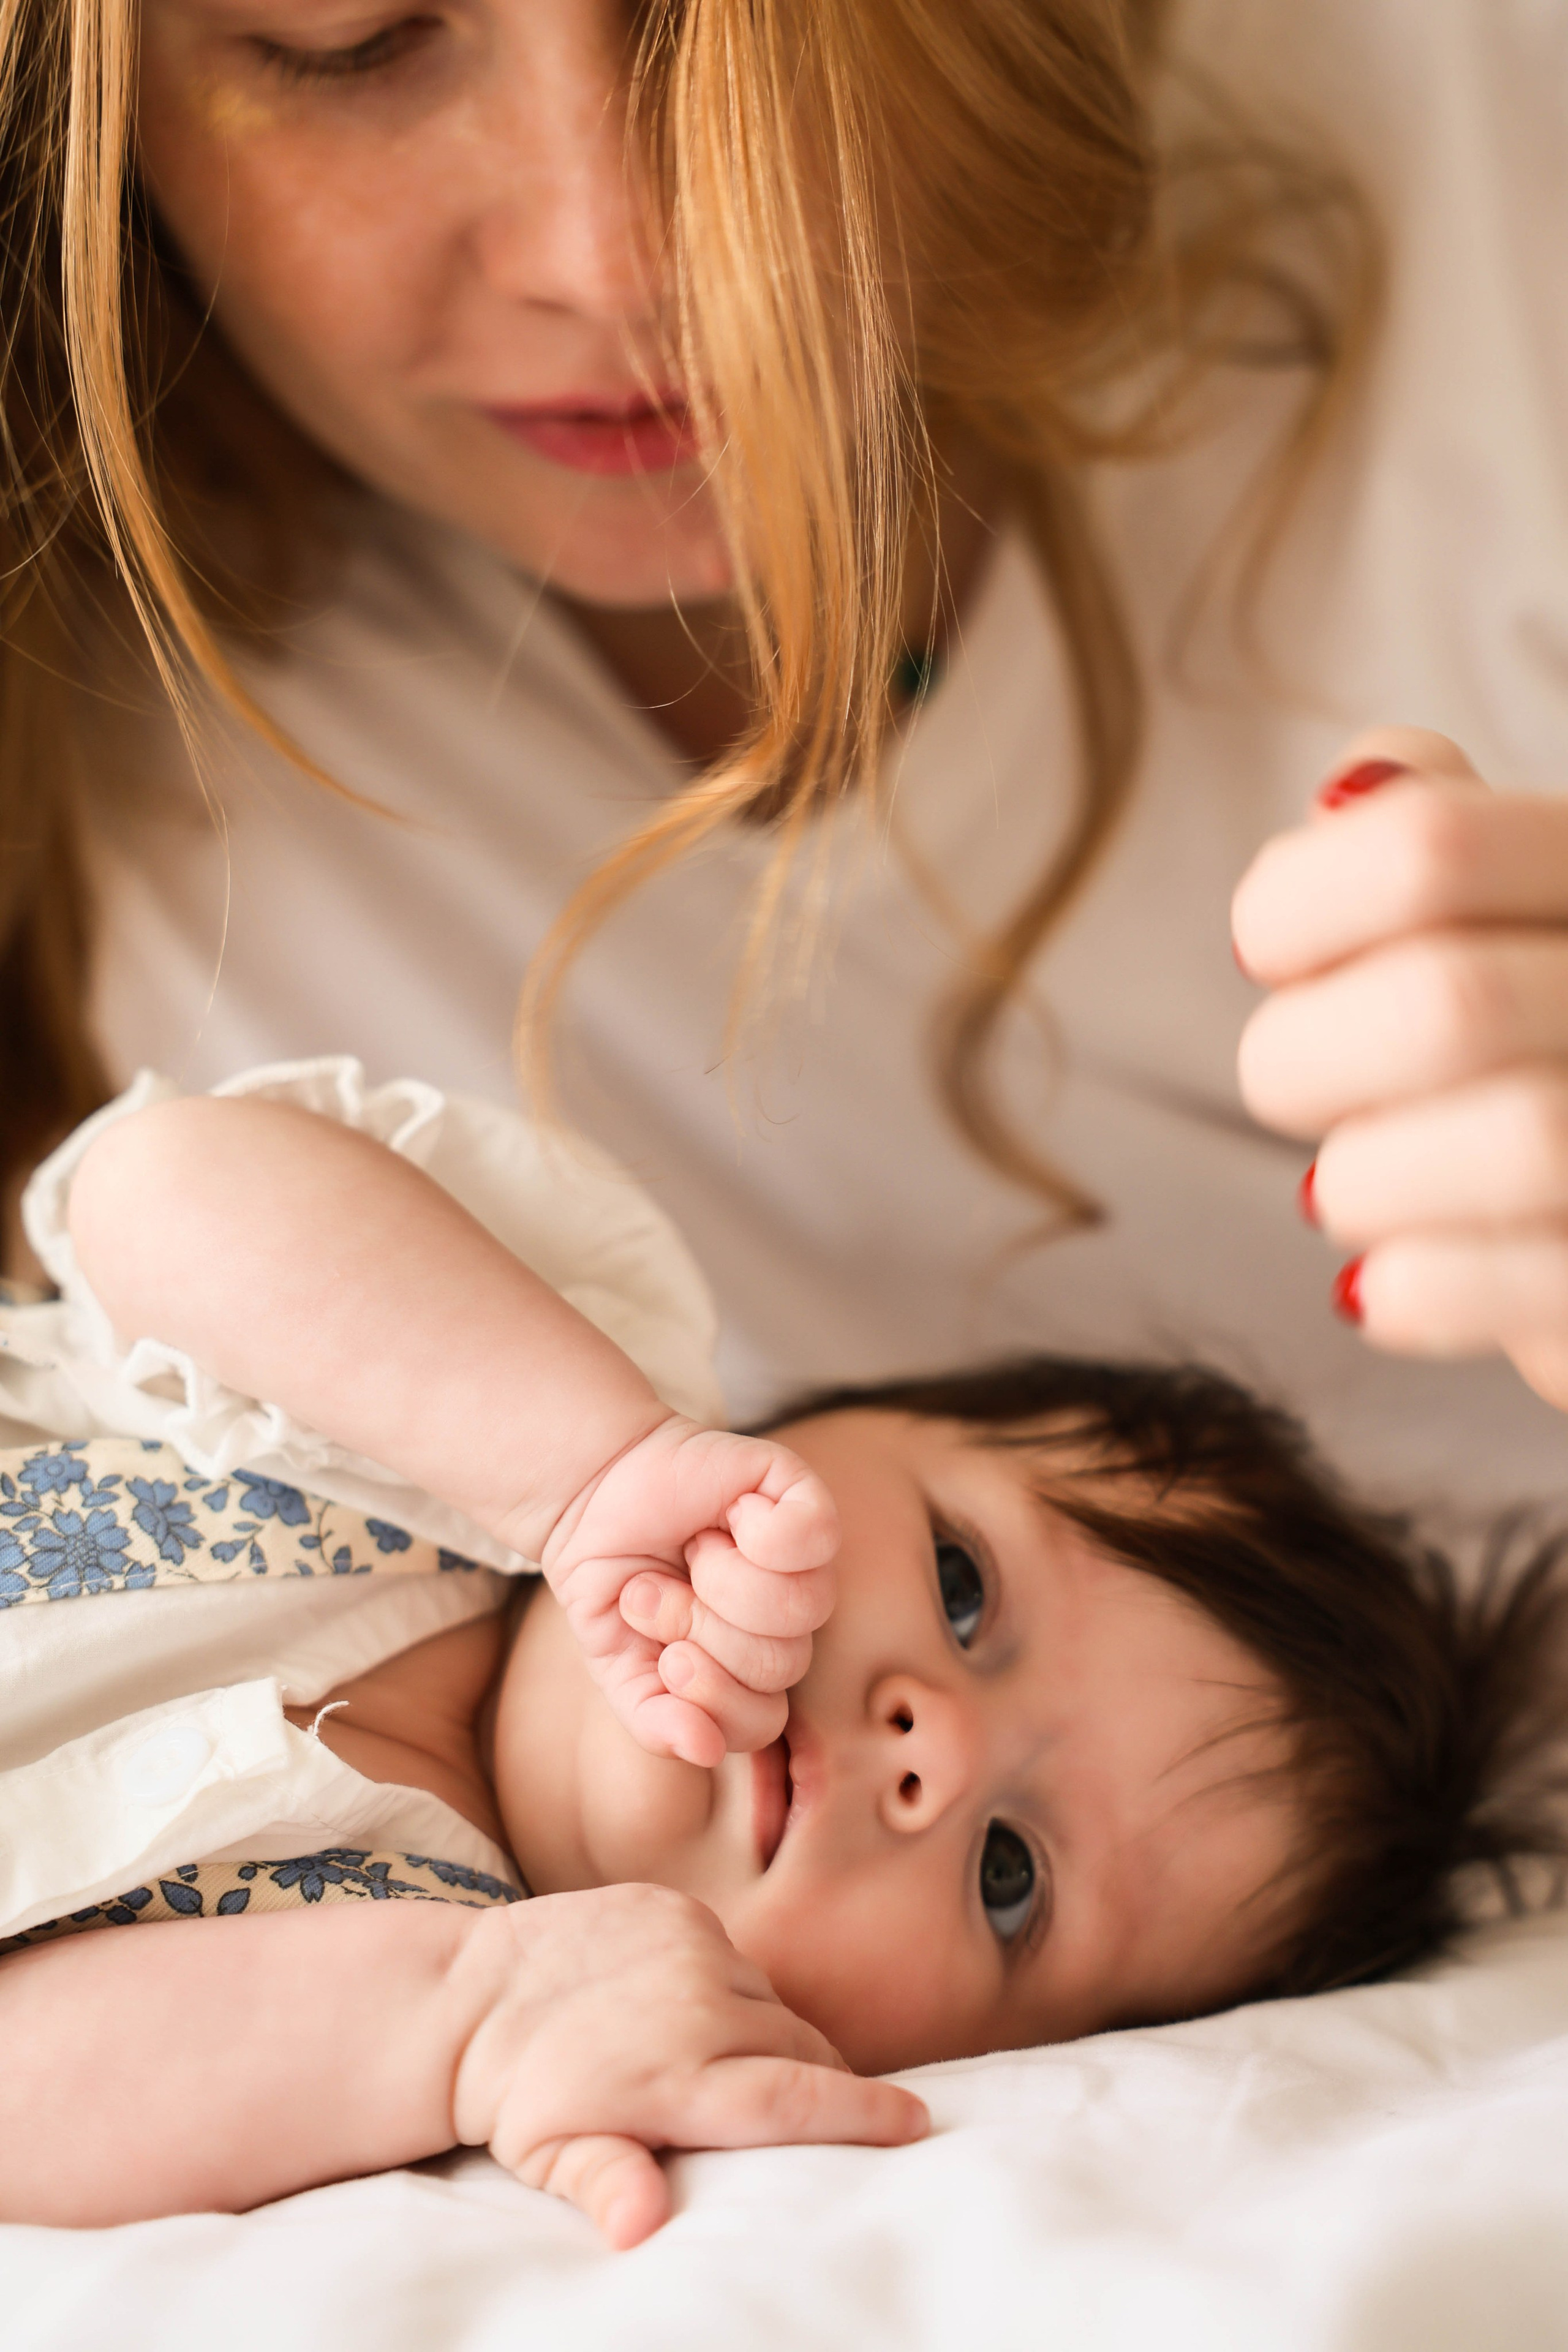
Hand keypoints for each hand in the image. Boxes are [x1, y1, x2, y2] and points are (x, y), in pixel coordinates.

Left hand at [451, 1886, 926, 2247]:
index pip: (796, 2096)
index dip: (863, 2112)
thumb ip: (608, 2183)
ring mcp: (691, 1947)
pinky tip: (696, 2012)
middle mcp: (698, 2003)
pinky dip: (736, 1990)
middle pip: (800, 2051)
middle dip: (822, 2083)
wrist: (469, 1995)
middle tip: (823, 2112)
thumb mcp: (552, 2158)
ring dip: (772, 2037)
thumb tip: (638, 2227)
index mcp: (677, 2075)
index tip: (916, 2123)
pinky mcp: (677, 1909)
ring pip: (773, 2003)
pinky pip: (738, 1957)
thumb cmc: (518, 2098)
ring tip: (735, 2067)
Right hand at [539, 1415, 838, 1764]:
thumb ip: (655, 1721)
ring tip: (695, 1551)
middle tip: (662, 1589)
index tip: (664, 1655)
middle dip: (701, 1627)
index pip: (763, 1722)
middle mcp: (788, 1623)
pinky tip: (730, 1515)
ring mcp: (805, 1564)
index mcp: (751, 1671)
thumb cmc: (617, 1584)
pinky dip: (761, 1530)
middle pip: (781, 1664)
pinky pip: (815, 1537)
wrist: (595, 1494)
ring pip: (802, 1606)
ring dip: (725, 1577)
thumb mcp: (619, 1669)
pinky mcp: (806, 1501)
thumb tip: (704, 1749)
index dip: (711, 1697)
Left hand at [1233, 726, 1567, 1409]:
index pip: (1429, 848)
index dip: (1295, 905)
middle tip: (1310, 1090)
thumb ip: (1435, 827)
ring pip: (1520, 1141)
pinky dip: (1412, 1289)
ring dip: (1368, 1182)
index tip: (1274, 952)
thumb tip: (1357, 790)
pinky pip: (1518, 1288)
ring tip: (1355, 1189)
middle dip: (1313, 1062)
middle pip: (1448, 1004)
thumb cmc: (1536, 1040)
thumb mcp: (1510, 906)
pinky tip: (1392, 1278)